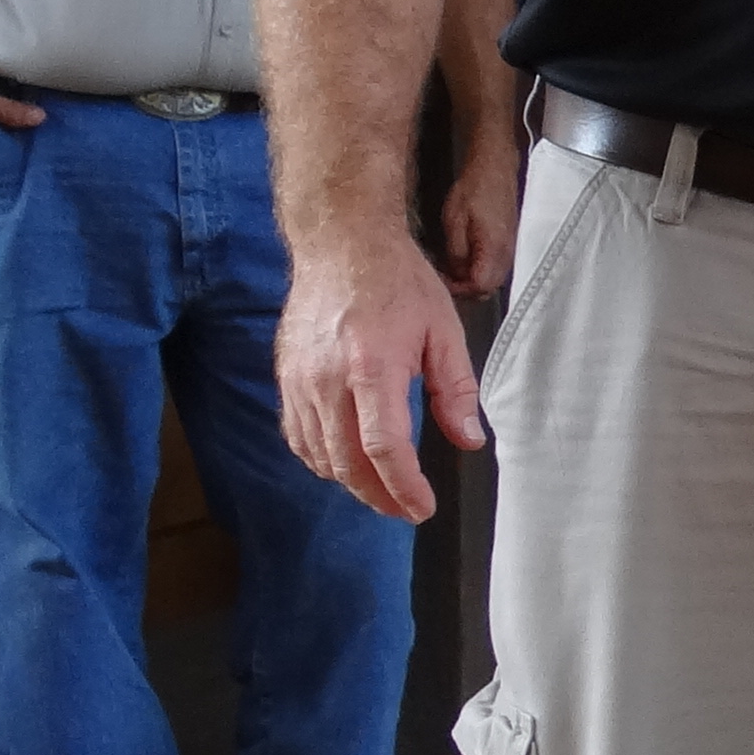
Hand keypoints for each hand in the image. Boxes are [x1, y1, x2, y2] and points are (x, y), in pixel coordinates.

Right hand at [278, 233, 482, 522]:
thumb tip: (469, 439)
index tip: (422, 507)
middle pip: (347, 462)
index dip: (404, 487)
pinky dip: (321, 460)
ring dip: (351, 483)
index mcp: (372, 366)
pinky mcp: (285, 378)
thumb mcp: (442, 330)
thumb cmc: (396, 281)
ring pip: (319, 455)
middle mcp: (327, 379)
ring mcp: (300, 380)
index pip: (384, 447)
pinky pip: (297, 436)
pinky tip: (344, 464)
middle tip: (406, 509)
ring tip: (382, 491)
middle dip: (379, 496)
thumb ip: (456, 390)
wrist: (340, 244)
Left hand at [435, 129, 521, 298]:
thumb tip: (456, 274)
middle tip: (444, 277)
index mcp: (494, 249)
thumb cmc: (473, 191)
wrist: (494, 169)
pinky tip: (465, 257)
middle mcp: (507, 254)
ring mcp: (511, 249)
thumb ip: (455, 253)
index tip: (441, 281)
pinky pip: (496, 267)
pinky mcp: (509, 243)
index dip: (459, 289)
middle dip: (466, 288)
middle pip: (489, 288)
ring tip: (451, 268)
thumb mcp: (454, 221)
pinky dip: (480, 269)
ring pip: (493, 280)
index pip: (480, 286)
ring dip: (473, 279)